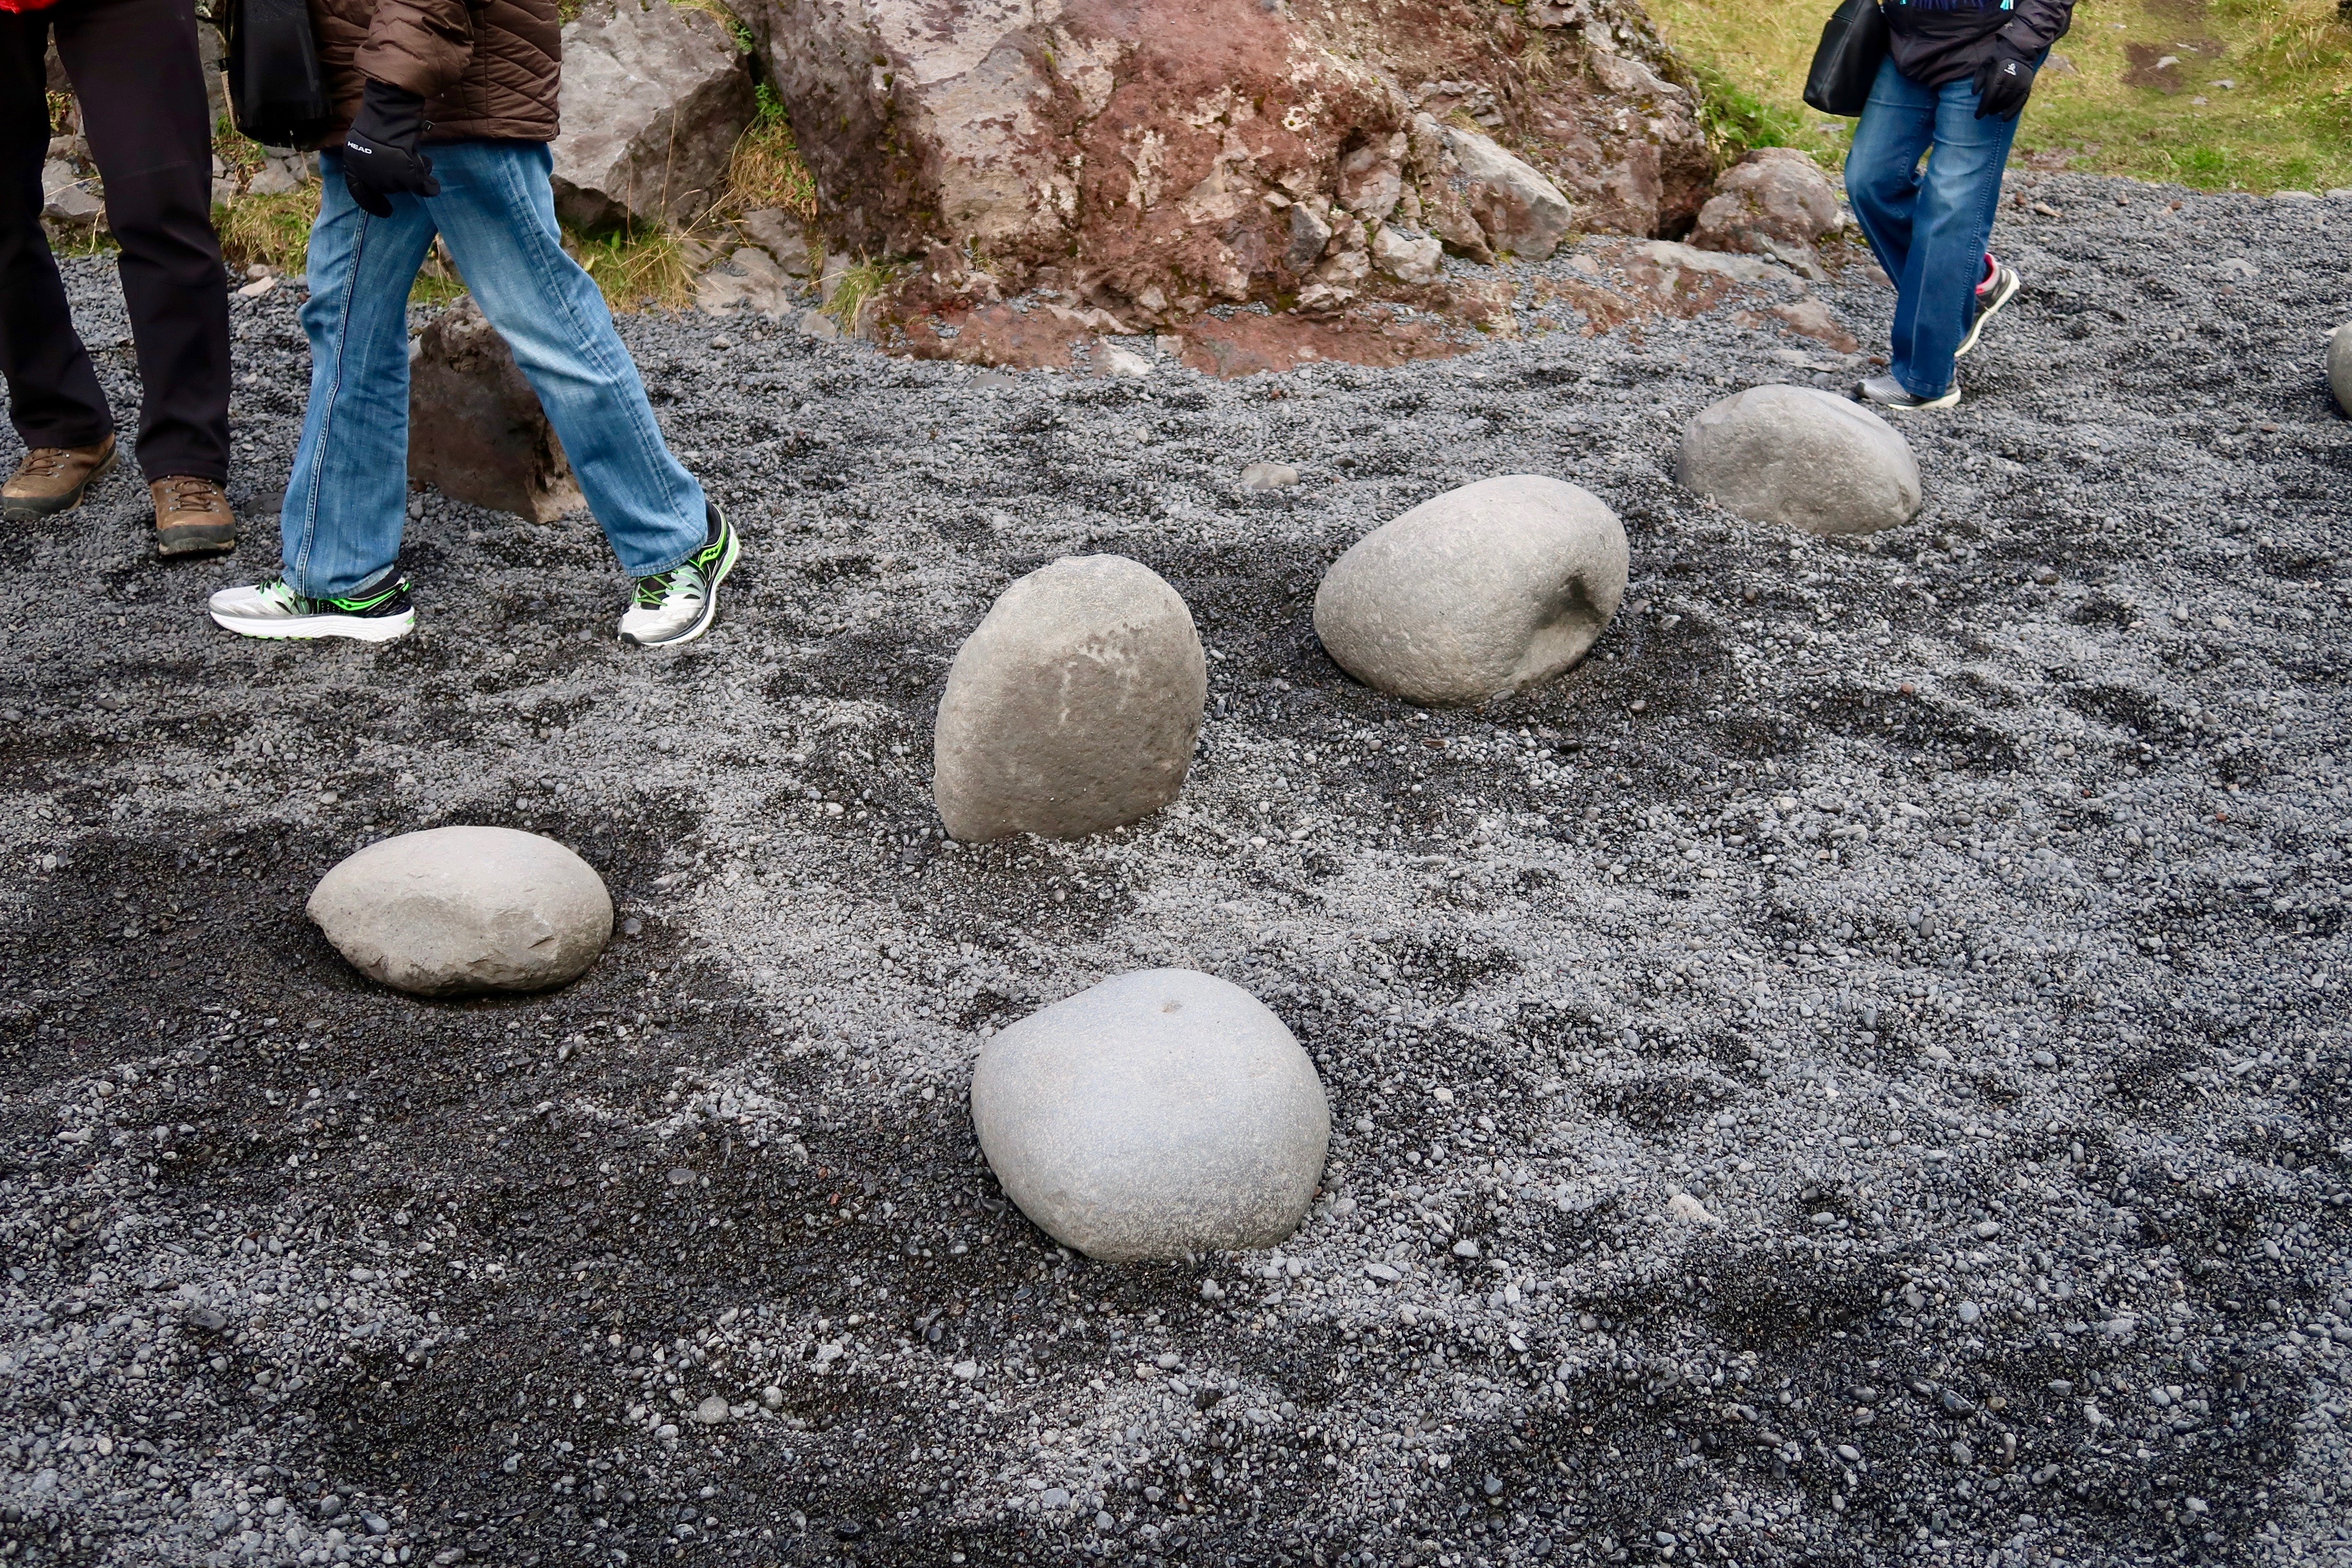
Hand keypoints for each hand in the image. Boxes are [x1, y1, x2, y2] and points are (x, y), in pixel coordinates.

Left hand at [341, 80, 438, 217]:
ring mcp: (385, 174)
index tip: (385, 212)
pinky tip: (431, 183)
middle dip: (395, 180)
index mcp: (352, 163)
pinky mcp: (405, 173)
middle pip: (384, 187)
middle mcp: (366, 173)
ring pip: (402, 186)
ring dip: (412, 176)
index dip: (371, 203)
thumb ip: (369, 155)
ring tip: (419, 160)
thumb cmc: (379, 118)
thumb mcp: (366, 139)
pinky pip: (420, 187)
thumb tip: (382, 172)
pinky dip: (427, 186)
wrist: (391, 108)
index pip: (358, 190)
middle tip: (406, 166)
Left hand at [1973, 41, 2035, 121]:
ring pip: (2008, 102)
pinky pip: (2020, 103)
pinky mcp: (2027, 87)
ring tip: (1994, 112)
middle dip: (1991, 108)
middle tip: (1986, 111)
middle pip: (1999, 100)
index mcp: (1999, 75)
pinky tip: (2005, 118)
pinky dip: (2012, 112)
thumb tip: (1974, 94)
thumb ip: (1978, 79)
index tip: (1977, 116)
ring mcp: (2020, 85)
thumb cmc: (1998, 59)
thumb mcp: (1985, 64)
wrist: (2019, 51)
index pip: (1989, 96)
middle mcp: (2011, 81)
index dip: (1983, 108)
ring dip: (2000, 109)